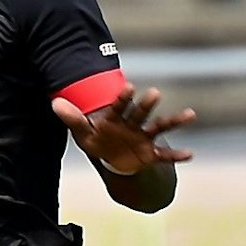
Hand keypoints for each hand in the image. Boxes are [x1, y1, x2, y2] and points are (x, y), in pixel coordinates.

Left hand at [54, 84, 195, 175]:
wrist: (111, 158)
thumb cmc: (97, 141)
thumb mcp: (82, 133)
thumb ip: (72, 118)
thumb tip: (55, 103)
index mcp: (115, 118)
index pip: (119, 106)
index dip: (123, 98)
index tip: (129, 86)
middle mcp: (132, 124)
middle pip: (140, 113)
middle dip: (146, 105)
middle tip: (155, 93)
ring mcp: (144, 137)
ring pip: (159, 127)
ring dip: (174, 121)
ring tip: (191, 114)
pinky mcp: (150, 153)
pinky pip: (165, 155)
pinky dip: (177, 155)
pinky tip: (190, 154)